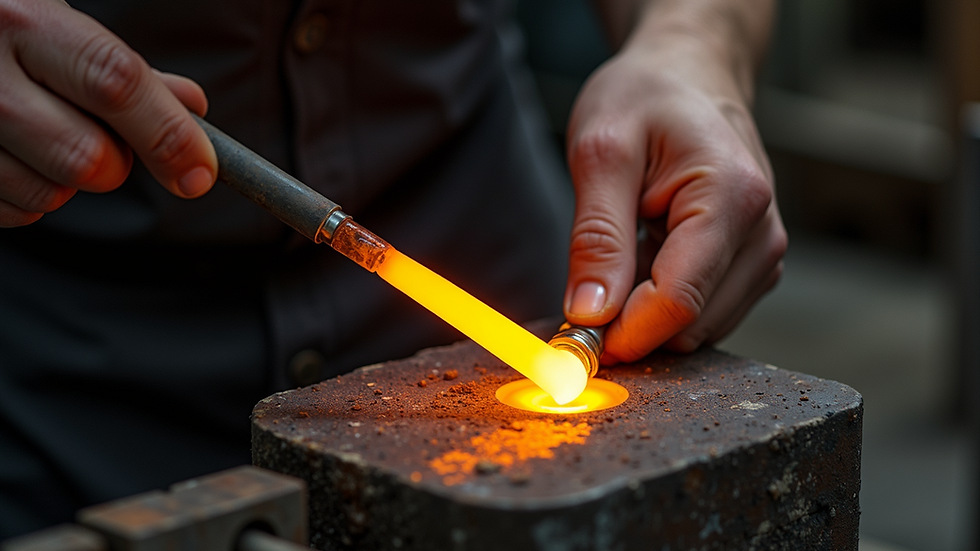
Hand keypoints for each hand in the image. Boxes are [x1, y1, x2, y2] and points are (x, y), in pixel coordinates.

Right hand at [0, 0, 215, 226]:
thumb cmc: (6, 35)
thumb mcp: (62, 31)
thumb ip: (129, 73)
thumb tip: (193, 108)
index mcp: (27, 20)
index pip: (115, 82)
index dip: (168, 135)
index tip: (200, 173)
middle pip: (87, 157)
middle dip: (115, 164)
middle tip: (105, 142)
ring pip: (49, 194)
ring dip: (67, 183)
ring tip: (45, 138)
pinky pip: (14, 213)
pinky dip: (29, 199)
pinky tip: (15, 157)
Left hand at [562, 30, 786, 362]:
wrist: (687, 75)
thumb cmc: (645, 98)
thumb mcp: (601, 152)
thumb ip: (596, 237)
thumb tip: (589, 316)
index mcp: (732, 199)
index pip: (678, 300)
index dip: (621, 333)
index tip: (571, 338)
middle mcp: (762, 235)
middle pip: (690, 326)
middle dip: (630, 324)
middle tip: (585, 284)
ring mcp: (763, 255)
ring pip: (696, 330)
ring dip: (645, 314)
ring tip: (624, 250)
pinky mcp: (751, 268)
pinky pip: (701, 315)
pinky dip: (661, 305)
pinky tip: (645, 258)